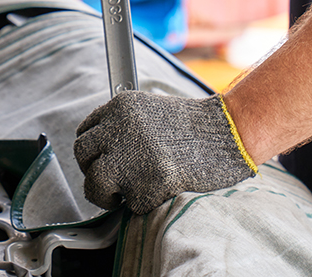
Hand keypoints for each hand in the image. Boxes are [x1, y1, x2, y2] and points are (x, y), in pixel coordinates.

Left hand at [74, 91, 256, 213]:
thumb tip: (103, 149)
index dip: (93, 150)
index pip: (85, 131)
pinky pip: (128, 203)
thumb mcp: (151, 110)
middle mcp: (118, 130)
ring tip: (120, 196)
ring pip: (94, 184)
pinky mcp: (143, 186)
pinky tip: (156, 192)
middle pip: (82, 155)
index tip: (101, 160)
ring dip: (105, 194)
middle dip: (92, 171)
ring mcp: (128, 159)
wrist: (228, 134)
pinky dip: (140, 204)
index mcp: (120, 107)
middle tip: (108, 181)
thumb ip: (124, 125)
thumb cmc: (196, 126)